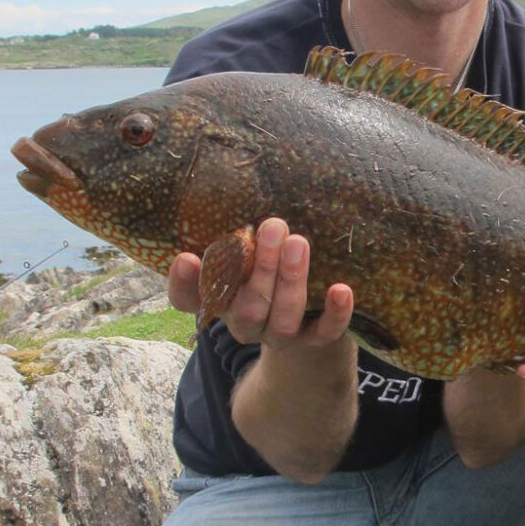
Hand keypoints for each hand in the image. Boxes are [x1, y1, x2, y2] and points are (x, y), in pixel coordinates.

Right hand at [167, 219, 353, 350]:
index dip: (184, 283)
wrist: (307, 314)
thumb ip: (238, 231)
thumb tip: (240, 186)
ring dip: (291, 281)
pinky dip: (334, 314)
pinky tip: (341, 290)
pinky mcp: (314, 339)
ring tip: (299, 243)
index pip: (188, 299)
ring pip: (282, 321)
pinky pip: (324, 334)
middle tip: (274, 226)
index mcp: (220, 298)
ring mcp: (278, 334)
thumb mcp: (246, 249)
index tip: (185, 257)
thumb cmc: (266, 266)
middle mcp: (245, 321)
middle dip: (262, 268)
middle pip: (247, 309)